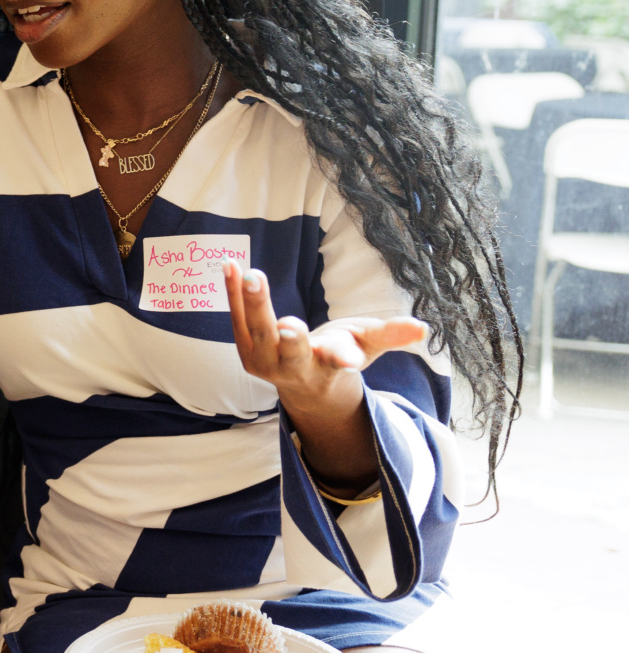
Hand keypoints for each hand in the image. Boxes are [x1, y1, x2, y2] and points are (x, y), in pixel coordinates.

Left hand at [222, 262, 424, 417]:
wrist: (306, 386)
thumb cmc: (340, 357)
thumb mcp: (368, 346)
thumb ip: (390, 335)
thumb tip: (422, 328)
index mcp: (332, 368)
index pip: (340, 363)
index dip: (344, 359)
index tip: (349, 360)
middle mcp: (297, 369)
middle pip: (292, 352)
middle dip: (290, 338)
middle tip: (286, 322)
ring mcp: (267, 362)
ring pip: (258, 332)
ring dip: (253, 304)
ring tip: (250, 274)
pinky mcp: (247, 349)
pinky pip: (238, 319)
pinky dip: (234, 293)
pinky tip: (230, 265)